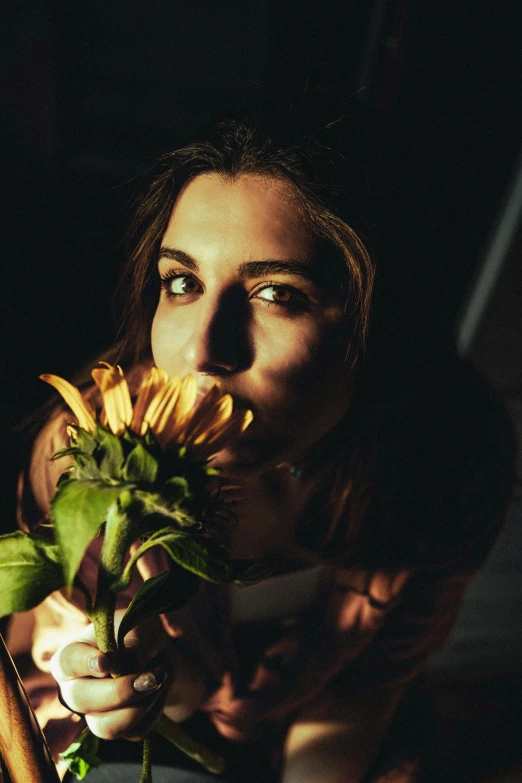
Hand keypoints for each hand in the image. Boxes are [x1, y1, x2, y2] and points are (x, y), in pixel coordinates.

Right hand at [50, 613, 169, 741]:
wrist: (156, 657)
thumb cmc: (139, 635)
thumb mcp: (139, 627)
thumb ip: (134, 642)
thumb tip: (132, 663)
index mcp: (71, 657)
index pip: (67, 662)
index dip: (84, 664)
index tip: (106, 663)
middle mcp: (74, 689)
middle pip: (82, 700)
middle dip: (119, 692)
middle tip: (150, 678)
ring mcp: (92, 714)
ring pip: (105, 727)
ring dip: (139, 706)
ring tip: (159, 679)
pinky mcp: (115, 729)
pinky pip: (133, 732)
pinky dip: (153, 711)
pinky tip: (159, 690)